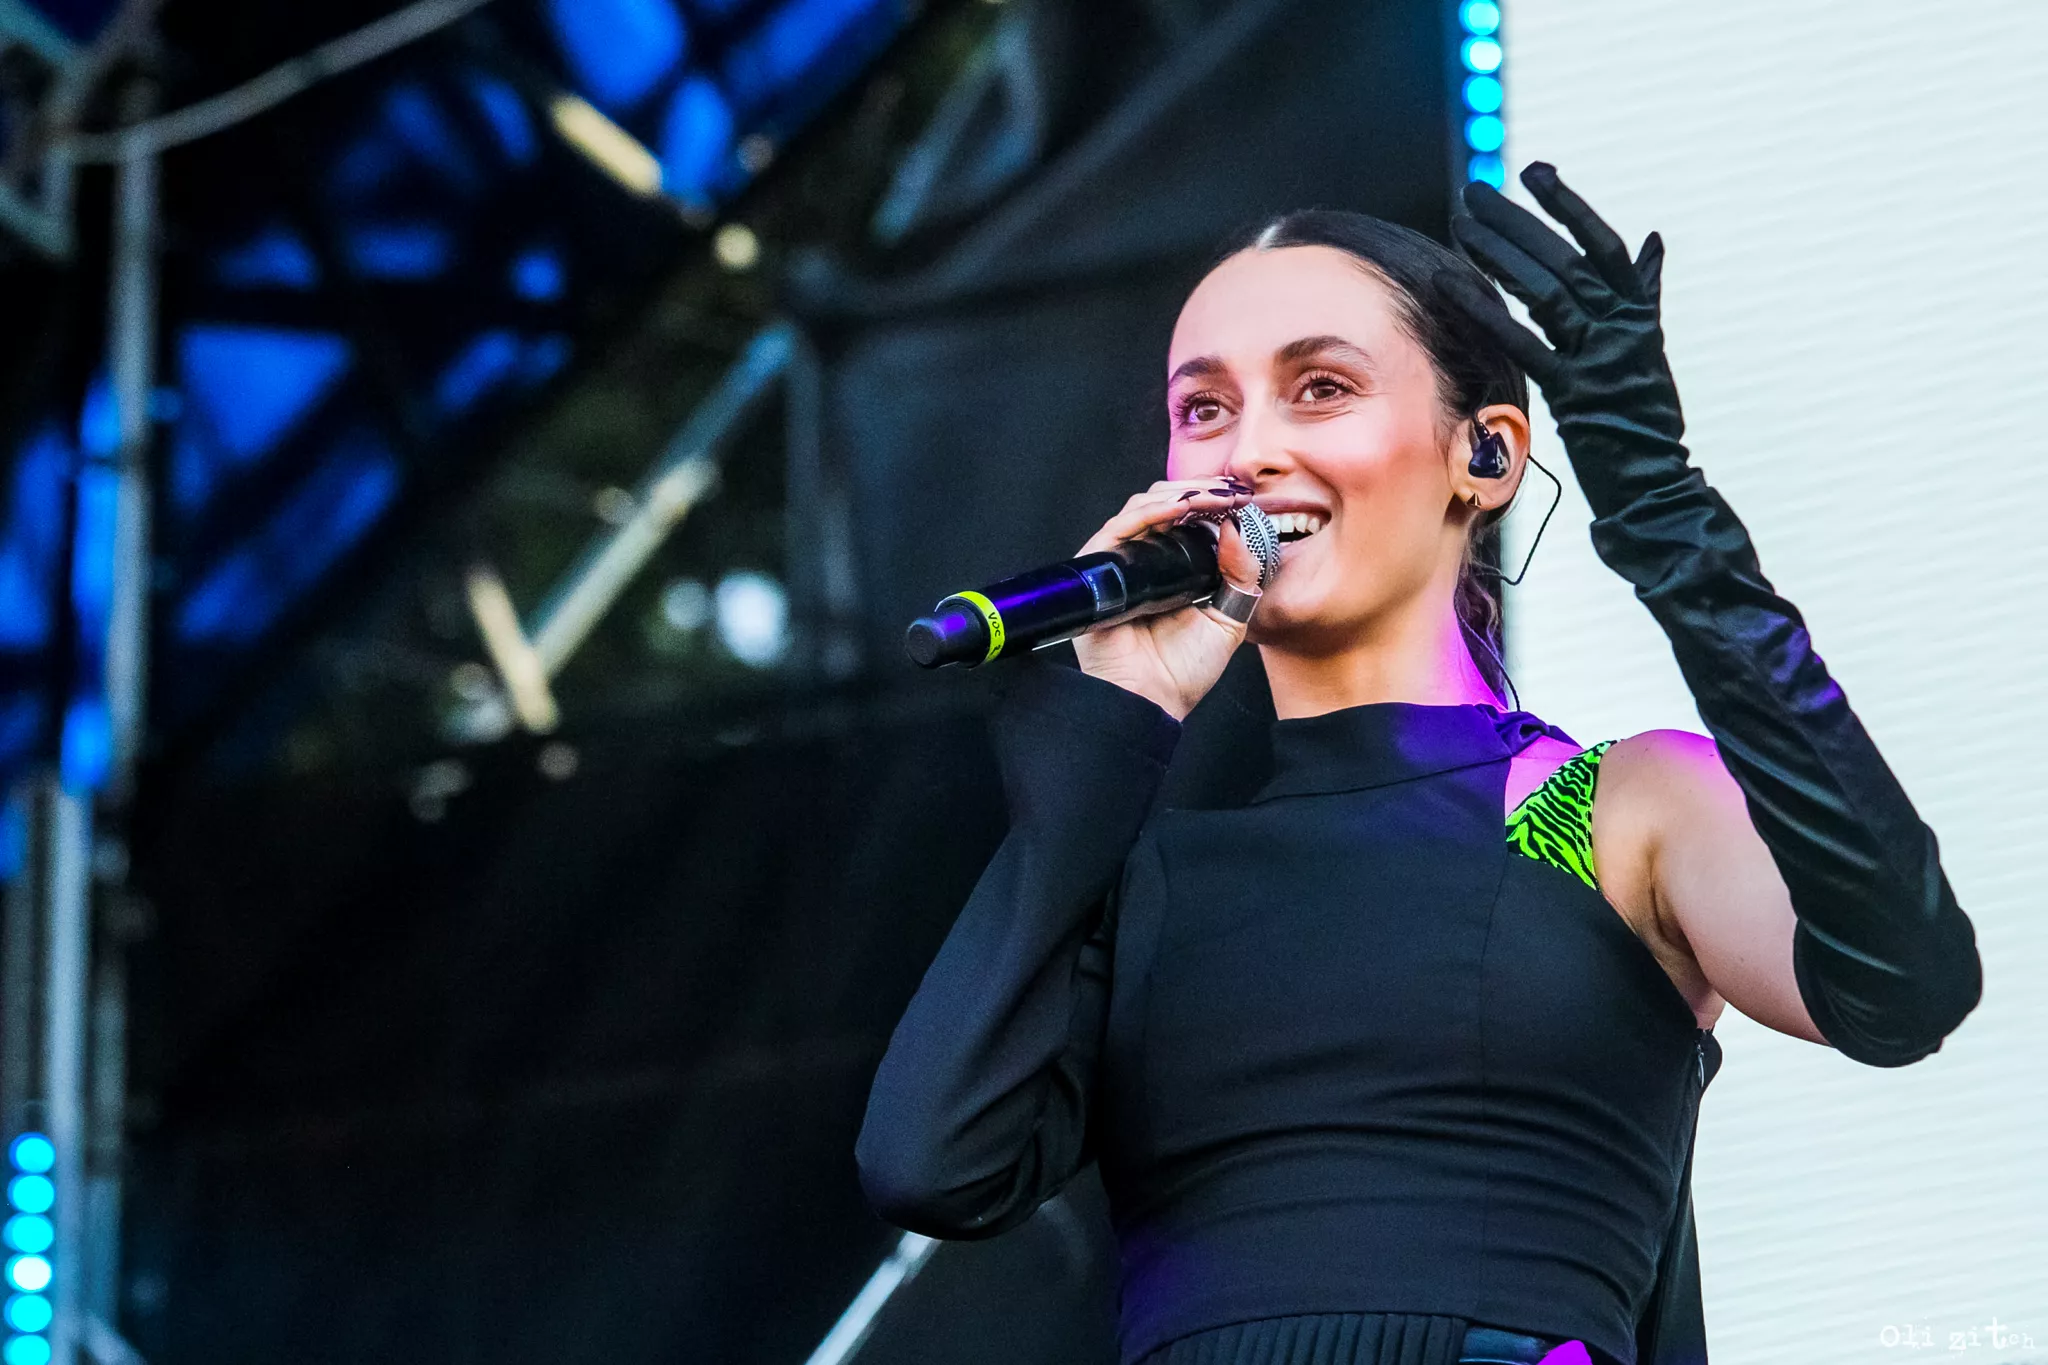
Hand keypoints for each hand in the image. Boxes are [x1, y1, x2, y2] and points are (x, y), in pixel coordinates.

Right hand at [1070, 478, 1263, 720]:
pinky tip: (1181, 508)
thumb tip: (1239, 529)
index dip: (1212, 502)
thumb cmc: (1183, 671)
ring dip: (1181, 494)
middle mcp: (1141, 561)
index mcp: (1169, 569)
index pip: (1184, 519)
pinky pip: (1120, 528)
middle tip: (1232, 492)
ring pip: (1141, 507)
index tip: (1243, 498)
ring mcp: (1118, 564)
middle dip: (1200, 491)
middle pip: (1162, 505)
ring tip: (1214, 497)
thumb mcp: (1228, 618)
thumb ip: (1239, 576)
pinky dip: (1151, 511)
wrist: (1152, 702)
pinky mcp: (1098, 570)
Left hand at [1436, 161, 1690, 520]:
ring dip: (1499, 255)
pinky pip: (1524, 344)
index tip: (1537, 172)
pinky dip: (1486, 312)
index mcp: (1638, 314)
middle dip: (1517, 222)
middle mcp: (1622, 329)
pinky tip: (1451, 287)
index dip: (1569, 205)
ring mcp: (1600, 359)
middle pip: (1564, 260)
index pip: (1602, 244)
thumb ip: (1643, 293)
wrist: (1653, 480)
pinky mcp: (1575, 393)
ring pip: (1546, 292)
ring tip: (1462, 225)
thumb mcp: (1646, 346)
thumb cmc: (1641, 416)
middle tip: (1475, 192)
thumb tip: (1651, 241)